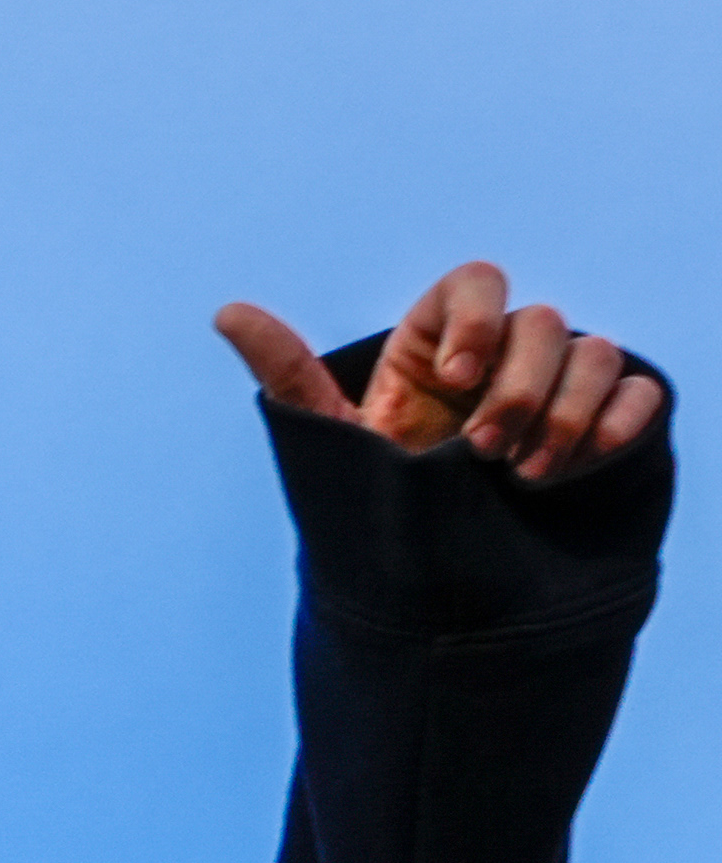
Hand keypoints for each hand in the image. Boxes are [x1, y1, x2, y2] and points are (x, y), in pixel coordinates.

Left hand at [215, 261, 661, 481]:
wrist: (426, 580)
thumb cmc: (372, 498)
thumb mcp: (329, 436)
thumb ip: (288, 374)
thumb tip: (227, 311)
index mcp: (440, 344)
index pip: (476, 282)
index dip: (475, 318)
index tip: (452, 377)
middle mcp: (505, 358)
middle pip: (540, 322)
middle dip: (515, 386)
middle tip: (478, 451)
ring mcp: (560, 390)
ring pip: (593, 354)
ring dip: (563, 411)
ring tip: (524, 476)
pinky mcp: (605, 427)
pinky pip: (636, 395)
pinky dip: (619, 420)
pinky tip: (583, 463)